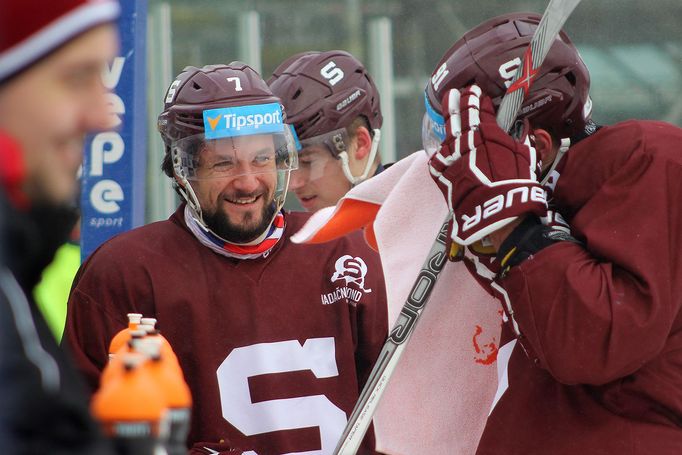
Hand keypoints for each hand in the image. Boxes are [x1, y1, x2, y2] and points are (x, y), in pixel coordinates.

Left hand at [429, 85, 547, 246]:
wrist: (494, 210)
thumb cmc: (515, 182)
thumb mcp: (525, 155)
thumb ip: (522, 137)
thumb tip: (525, 126)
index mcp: (487, 132)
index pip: (479, 106)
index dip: (477, 97)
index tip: (477, 92)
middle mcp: (466, 140)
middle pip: (458, 114)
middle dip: (457, 100)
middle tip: (455, 92)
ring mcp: (451, 156)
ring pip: (447, 134)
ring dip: (449, 123)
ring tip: (447, 113)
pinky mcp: (442, 173)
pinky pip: (438, 158)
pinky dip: (442, 153)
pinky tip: (443, 149)